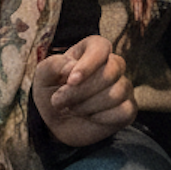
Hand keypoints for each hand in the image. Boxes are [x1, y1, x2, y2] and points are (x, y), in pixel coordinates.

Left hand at [32, 34, 135, 148]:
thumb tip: (72, 67)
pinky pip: (124, 111)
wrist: (56, 121)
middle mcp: (113, 64)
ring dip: (86, 106)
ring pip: (115, 94)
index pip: (101, 48)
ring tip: (71, 108)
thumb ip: (53, 65)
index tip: (71, 81)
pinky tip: (89, 117)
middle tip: (58, 101)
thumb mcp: (43, 76)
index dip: (88, 64)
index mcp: (93, 48)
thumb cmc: (51, 90)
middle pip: (109, 72)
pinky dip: (102, 118)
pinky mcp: (128, 108)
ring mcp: (123, 86)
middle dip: (81, 91)